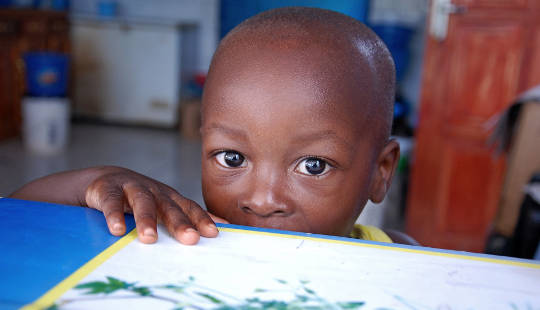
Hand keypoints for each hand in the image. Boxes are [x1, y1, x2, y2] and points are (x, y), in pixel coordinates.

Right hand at [84, 167, 226, 244]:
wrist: (103, 181)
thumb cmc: (141, 200)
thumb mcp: (163, 208)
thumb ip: (187, 217)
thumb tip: (221, 229)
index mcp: (169, 198)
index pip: (189, 208)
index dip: (202, 219)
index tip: (213, 234)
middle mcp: (154, 191)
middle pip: (169, 207)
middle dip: (181, 223)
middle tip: (190, 239)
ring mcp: (131, 187)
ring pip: (142, 202)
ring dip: (146, 220)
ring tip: (149, 238)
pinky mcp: (107, 189)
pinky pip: (111, 202)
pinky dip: (114, 215)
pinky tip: (117, 230)